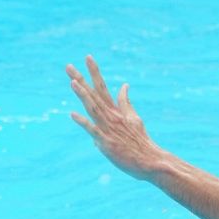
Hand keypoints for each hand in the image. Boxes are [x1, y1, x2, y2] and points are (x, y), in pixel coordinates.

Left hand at [67, 56, 165, 176]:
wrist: (150, 161)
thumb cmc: (141, 142)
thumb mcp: (134, 117)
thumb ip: (125, 102)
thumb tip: (124, 85)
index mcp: (116, 111)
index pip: (103, 87)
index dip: (95, 72)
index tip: (87, 57)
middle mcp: (112, 116)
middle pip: (94, 95)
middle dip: (81, 79)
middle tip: (68, 66)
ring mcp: (109, 128)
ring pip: (93, 108)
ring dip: (83, 95)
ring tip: (72, 82)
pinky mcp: (107, 142)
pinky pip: (93, 130)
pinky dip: (84, 122)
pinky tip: (73, 114)